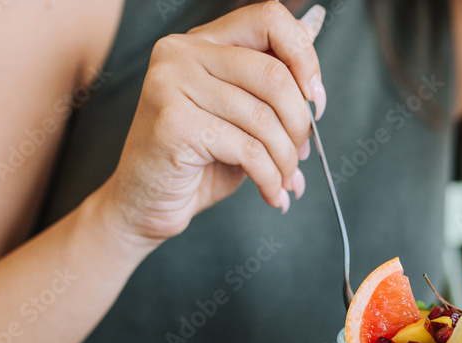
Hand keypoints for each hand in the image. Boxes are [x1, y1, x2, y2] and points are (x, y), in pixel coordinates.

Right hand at [101, 3, 324, 245]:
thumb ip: (270, 75)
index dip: (304, 57)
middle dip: (300, 124)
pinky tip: (271, 193)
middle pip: (274, 74)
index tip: (316, 99)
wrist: (145, 204)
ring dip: (286, 160)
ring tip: (286, 181)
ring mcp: (172, 84)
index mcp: (204, 42)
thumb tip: (315, 26)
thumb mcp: (243, 114)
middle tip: (301, 154)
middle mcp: (182, 53)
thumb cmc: (198, 161)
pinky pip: (247, 149)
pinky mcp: (173, 123)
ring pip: (264, 119)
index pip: (268, 18)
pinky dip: (270, 178)